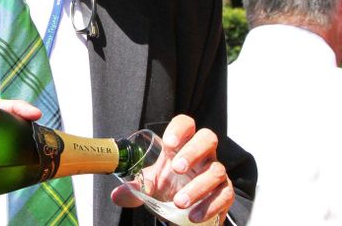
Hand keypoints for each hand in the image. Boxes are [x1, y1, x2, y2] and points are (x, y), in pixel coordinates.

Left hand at [110, 115, 233, 223]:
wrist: (184, 209)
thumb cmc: (169, 187)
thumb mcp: (150, 184)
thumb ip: (135, 187)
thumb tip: (117, 195)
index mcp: (182, 146)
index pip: (186, 125)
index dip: (180, 128)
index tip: (169, 142)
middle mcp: (202, 155)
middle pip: (207, 138)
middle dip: (193, 151)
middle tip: (177, 169)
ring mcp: (215, 172)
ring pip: (216, 170)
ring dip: (198, 186)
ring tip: (179, 202)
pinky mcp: (224, 193)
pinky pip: (224, 195)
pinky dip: (209, 206)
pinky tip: (193, 216)